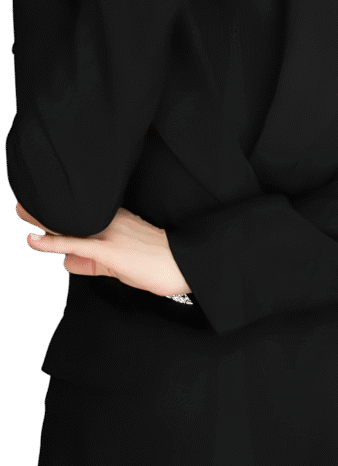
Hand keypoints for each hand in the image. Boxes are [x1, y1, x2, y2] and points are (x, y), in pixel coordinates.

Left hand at [16, 202, 191, 297]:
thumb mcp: (122, 265)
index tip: (45, 202)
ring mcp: (110, 236)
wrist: (186, 265)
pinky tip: (35, 240)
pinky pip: (76, 245)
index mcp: (118, 222)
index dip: (62, 212)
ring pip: (71, 226)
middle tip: (24, 200)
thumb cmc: (161, 264)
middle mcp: (112, 224)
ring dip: (44, 220)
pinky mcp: (110, 251)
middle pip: (73, 215)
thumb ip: (94, 264)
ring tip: (22, 210)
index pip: (84, 215)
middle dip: (47, 209)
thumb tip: (66, 262)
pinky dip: (53, 242)